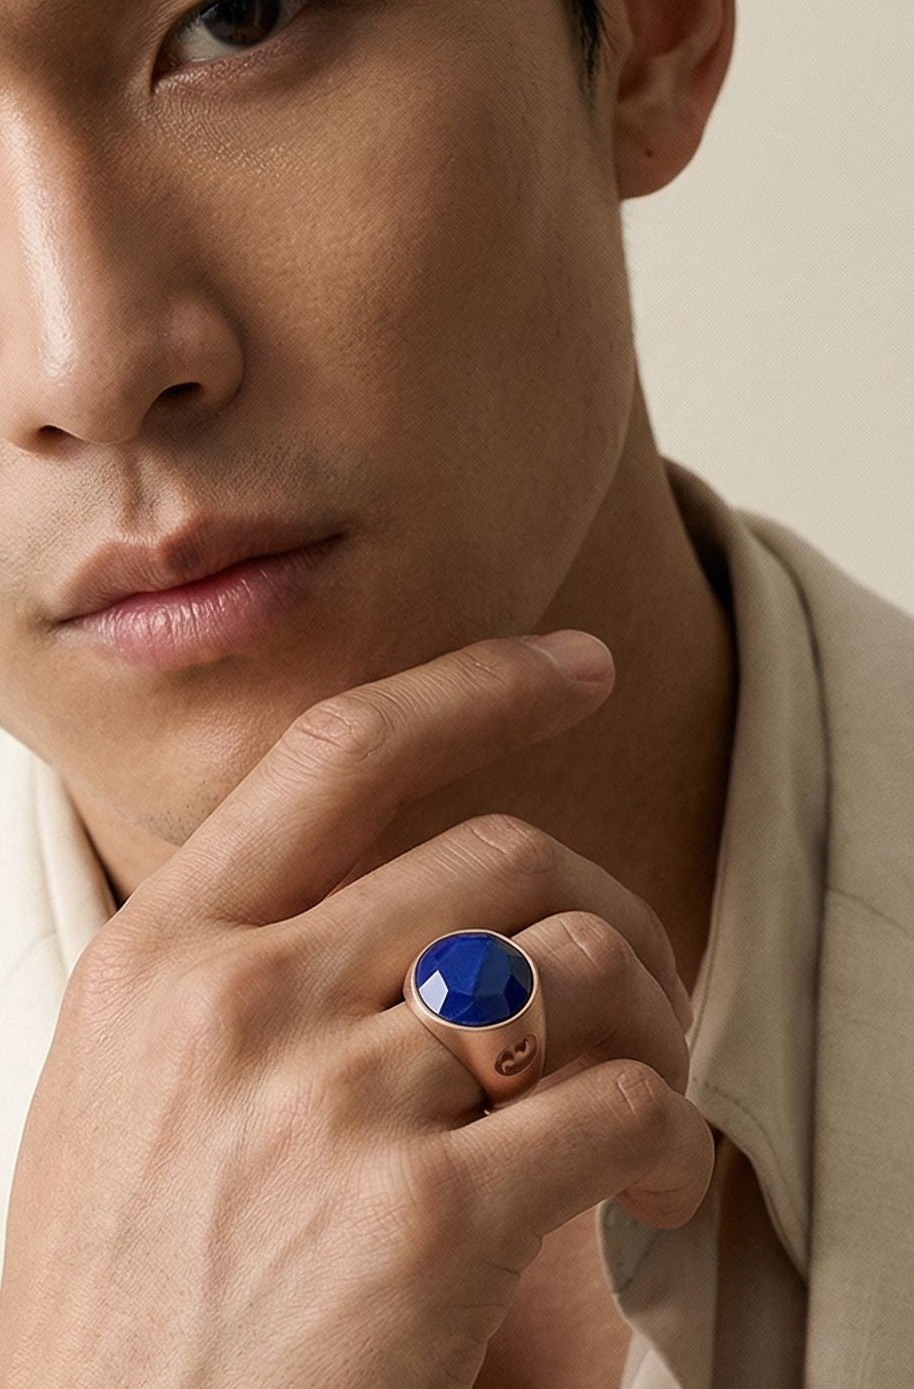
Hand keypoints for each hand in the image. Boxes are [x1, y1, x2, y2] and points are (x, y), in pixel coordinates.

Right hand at [0, 633, 714, 1388]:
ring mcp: (330, 1106)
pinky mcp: (424, 1227)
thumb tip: (398, 903)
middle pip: (498, 854)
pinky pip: (617, 1106)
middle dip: (606, 905)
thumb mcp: (126, 1098)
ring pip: (574, 967)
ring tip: (647, 1097)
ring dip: (652, 1019)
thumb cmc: (127, 1312)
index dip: (476, 682)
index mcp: (162, 957)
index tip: (572, 665)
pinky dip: (670, 1136)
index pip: (339, 749)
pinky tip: (651, 1188)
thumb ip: (237, 976)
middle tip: (640, 980)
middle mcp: (240, 1003)